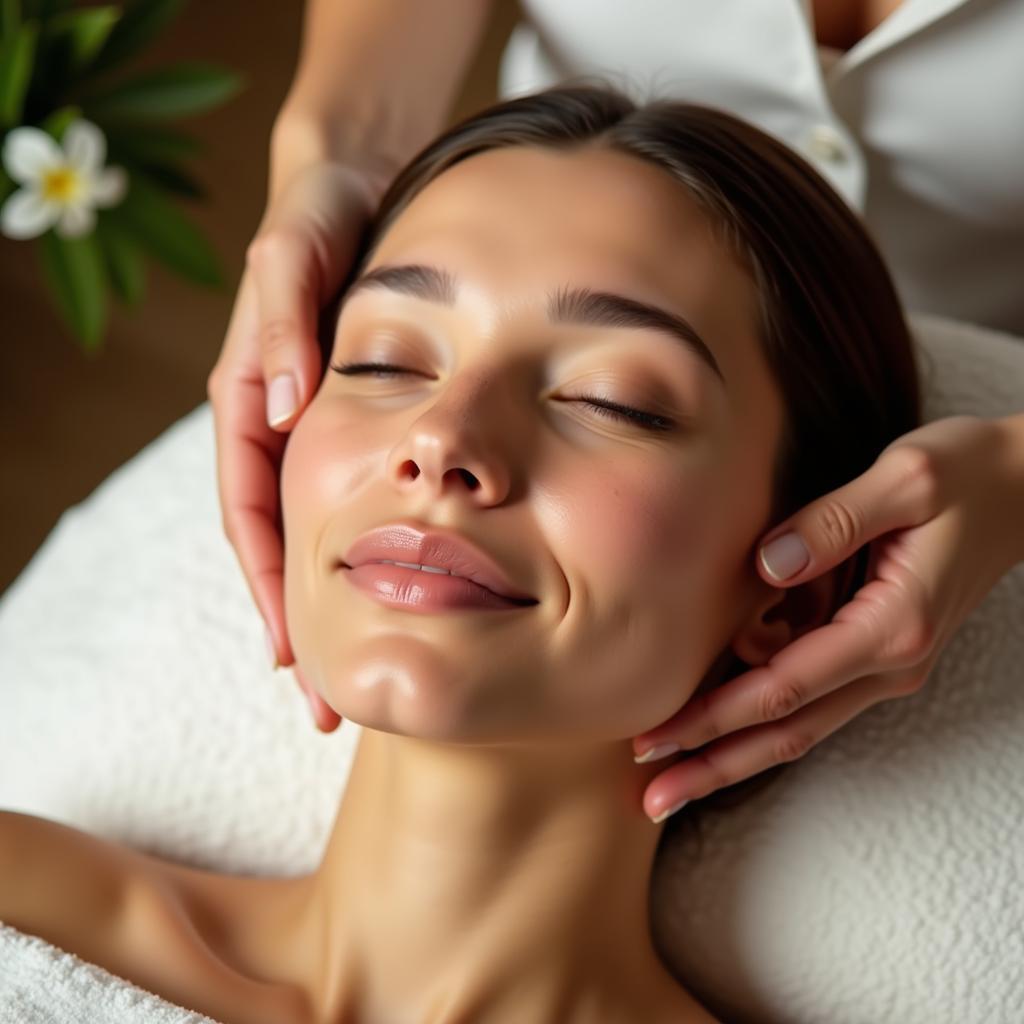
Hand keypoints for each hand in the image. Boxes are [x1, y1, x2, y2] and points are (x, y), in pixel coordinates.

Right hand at [208, 158, 386, 732]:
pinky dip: (367, 560)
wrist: (361, 185)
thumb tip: (287, 406)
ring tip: (362, 678)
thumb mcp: (297, 251)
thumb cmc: (323, 213)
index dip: (269, 585)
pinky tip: (400, 601)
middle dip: (300, 624)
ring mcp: (318, 432)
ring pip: (320, 539)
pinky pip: (356, 506)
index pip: (250, 512)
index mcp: (252, 399)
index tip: (292, 654)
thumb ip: (285, 319)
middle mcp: (279, 427)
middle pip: (282, 545)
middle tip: (328, 704)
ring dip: (335, 609)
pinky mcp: (359, 424)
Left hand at [632, 413, 1023, 823]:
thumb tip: (763, 566)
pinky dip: (760, 720)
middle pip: (787, 732)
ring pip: (798, 727)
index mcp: (892, 626)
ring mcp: (886, 665)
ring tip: (670, 778)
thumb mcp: (903, 480)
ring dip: (733, 754)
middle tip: (652, 797)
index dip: (715, 715)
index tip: (658, 737)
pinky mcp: (877, 653)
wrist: (1022, 489)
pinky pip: (810, 699)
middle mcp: (891, 662)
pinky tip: (716, 726)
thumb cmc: (964, 476)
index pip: (784, 686)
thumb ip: (831, 524)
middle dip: (714, 764)